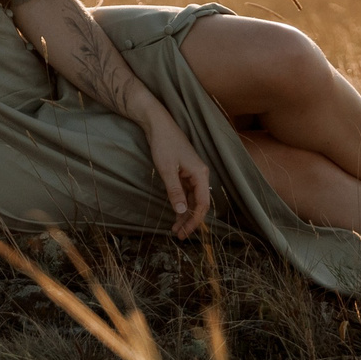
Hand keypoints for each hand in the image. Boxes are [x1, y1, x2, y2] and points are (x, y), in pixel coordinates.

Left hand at [145, 119, 211, 239]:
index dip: (194, 221)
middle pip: (199, 204)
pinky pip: (186, 192)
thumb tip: (181, 211)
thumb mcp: (167, 170)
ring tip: (175, 229)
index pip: (203, 204)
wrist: (158, 124)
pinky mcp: (184, 171)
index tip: (184, 233)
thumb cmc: (164, 144)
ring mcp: (192, 173)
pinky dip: (181, 203)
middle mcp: (200, 175)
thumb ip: (174, 191)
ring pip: (192, 199)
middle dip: (190, 220)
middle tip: (179, 235)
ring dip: (184, 213)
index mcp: (201, 174)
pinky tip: (175, 213)